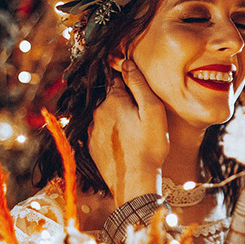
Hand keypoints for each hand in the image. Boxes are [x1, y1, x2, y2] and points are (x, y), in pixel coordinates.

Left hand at [88, 58, 168, 205]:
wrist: (135, 181)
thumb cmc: (149, 145)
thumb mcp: (152, 110)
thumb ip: (139, 84)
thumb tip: (126, 62)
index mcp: (112, 100)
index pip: (117, 78)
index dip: (127, 78)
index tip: (135, 83)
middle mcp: (97, 113)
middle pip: (110, 97)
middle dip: (123, 100)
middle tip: (140, 113)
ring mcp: (92, 130)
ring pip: (105, 115)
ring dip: (116, 117)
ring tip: (134, 130)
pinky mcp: (91, 147)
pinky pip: (101, 132)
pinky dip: (111, 132)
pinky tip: (124, 142)